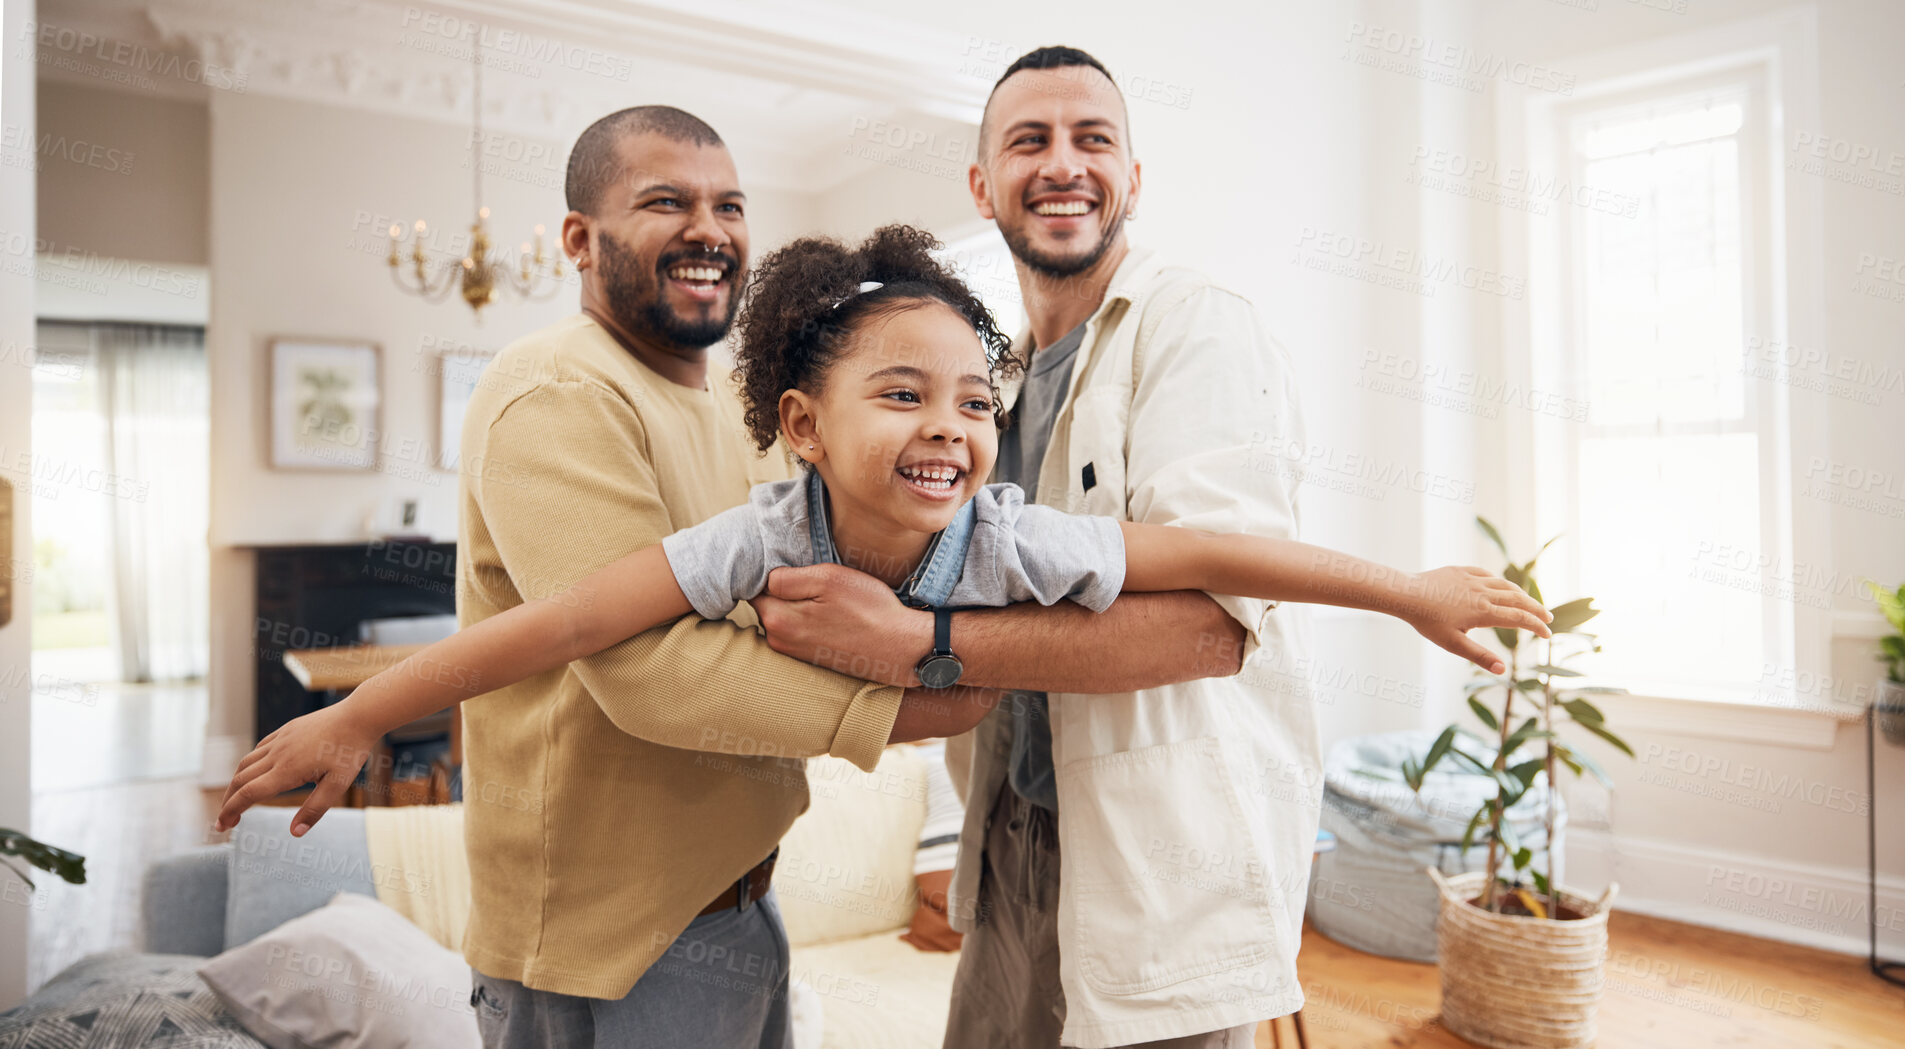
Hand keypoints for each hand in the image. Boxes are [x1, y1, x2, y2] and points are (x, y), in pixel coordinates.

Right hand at [214, 702, 382, 836]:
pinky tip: (253, 772)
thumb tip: (295, 834)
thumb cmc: (351, 751)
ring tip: (235, 800)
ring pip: (246, 763)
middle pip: (240, 780)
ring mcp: (280, 740)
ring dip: (235, 784)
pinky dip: (248, 765)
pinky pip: (259, 749)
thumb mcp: (338, 786)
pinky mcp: (286, 730)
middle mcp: (277, 754)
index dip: (231, 811)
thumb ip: (315, 810)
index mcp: (287, 770)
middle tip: (225, 822)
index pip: (248, 794)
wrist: (359, 715)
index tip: (222, 827)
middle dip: (228, 803)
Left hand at [751, 563, 932, 686]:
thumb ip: (787, 578)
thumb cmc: (868, 609)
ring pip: (783, 613)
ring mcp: (793, 652)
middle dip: (785, 588)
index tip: (797, 567)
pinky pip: (798, 628)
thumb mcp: (828, 579)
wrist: (900, 648)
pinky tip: (834, 615)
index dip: (772, 570)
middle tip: (817, 580)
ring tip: (829, 599)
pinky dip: (810, 618)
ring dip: (799, 603)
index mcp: (777, 620)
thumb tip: (763, 578)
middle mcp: (778, 640)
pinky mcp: (809, 656)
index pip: (754, 585)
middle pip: (767, 600)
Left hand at [1400, 566, 1551, 674]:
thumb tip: (1503, 670)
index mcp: (1484, 612)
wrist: (1406, 594)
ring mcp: (1473, 580)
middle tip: (1548, 619)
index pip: (1519, 619)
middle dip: (1536, 610)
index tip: (1547, 634)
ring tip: (1529, 603)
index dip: (1536, 626)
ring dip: (1521, 595)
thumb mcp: (1453, 644)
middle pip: (1518, 600)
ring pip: (1505, 585)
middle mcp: (1483, 593)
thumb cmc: (1428, 622)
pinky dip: (1500, 582)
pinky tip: (1501, 586)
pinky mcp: (1462, 571)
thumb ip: (1479, 656)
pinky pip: (1488, 575)